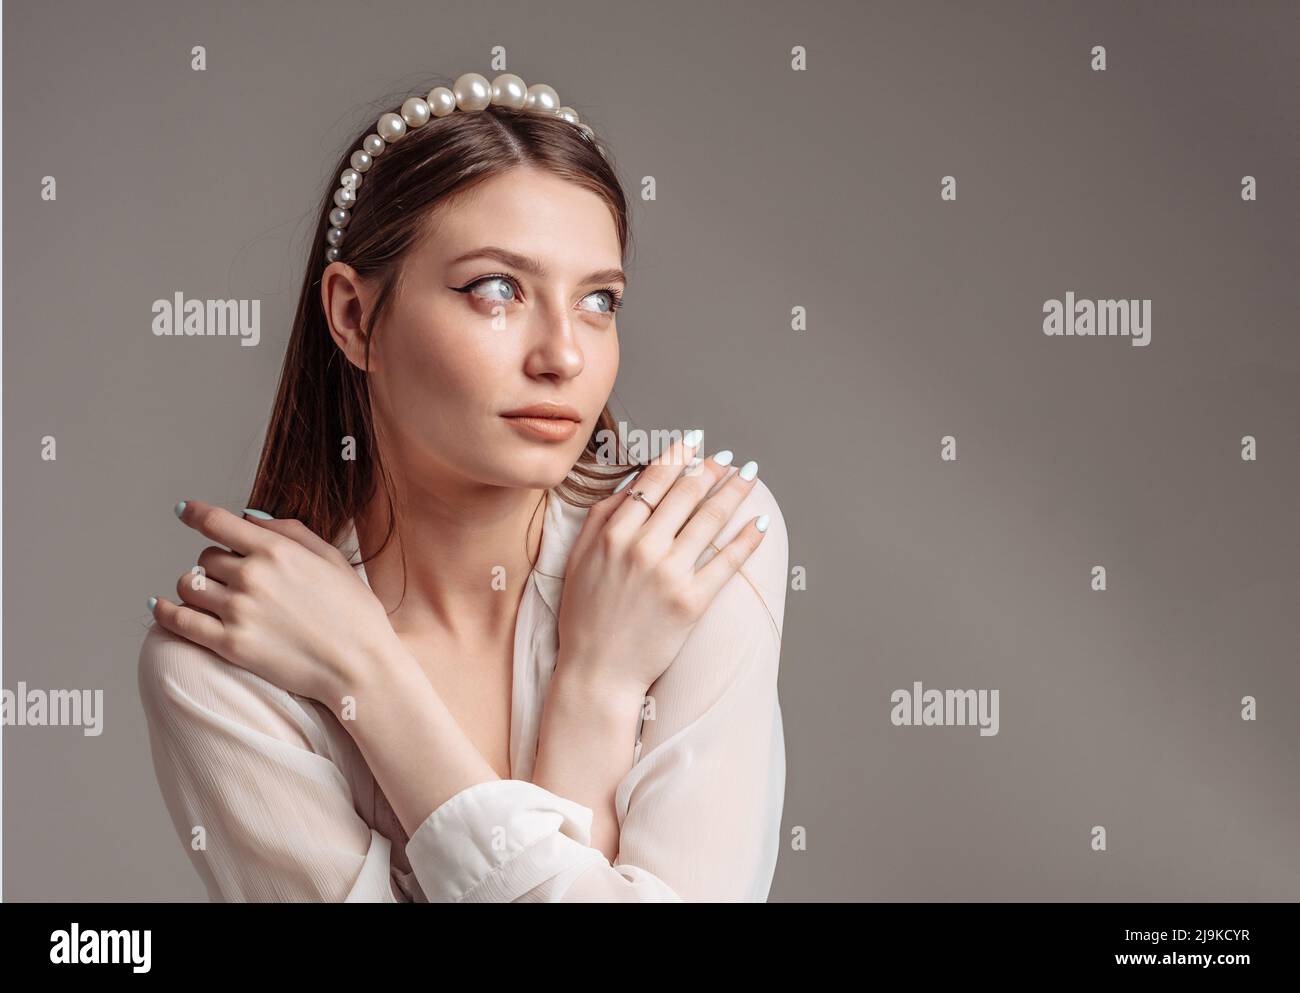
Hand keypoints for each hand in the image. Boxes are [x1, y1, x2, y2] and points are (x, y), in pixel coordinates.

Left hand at [148, 499, 402, 704]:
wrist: (361, 667)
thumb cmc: (354, 613)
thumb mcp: (332, 559)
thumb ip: (290, 532)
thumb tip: (249, 517)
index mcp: (278, 551)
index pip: (218, 522)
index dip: (196, 514)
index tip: (184, 512)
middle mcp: (253, 576)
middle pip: (206, 557)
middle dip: (216, 564)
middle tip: (233, 579)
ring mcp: (239, 611)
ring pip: (189, 586)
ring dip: (195, 587)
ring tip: (209, 596)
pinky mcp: (230, 645)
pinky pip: (179, 621)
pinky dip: (164, 612)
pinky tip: (160, 607)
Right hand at [555, 432, 769, 695]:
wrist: (597, 671)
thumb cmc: (585, 616)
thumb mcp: (577, 558)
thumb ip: (601, 517)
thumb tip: (631, 485)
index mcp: (614, 533)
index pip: (653, 481)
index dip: (679, 457)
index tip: (695, 442)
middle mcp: (643, 548)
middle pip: (687, 494)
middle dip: (711, 470)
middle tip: (727, 459)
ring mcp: (670, 574)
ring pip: (710, 520)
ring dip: (735, 492)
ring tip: (749, 477)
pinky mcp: (692, 601)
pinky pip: (727, 562)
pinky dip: (747, 539)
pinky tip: (760, 524)